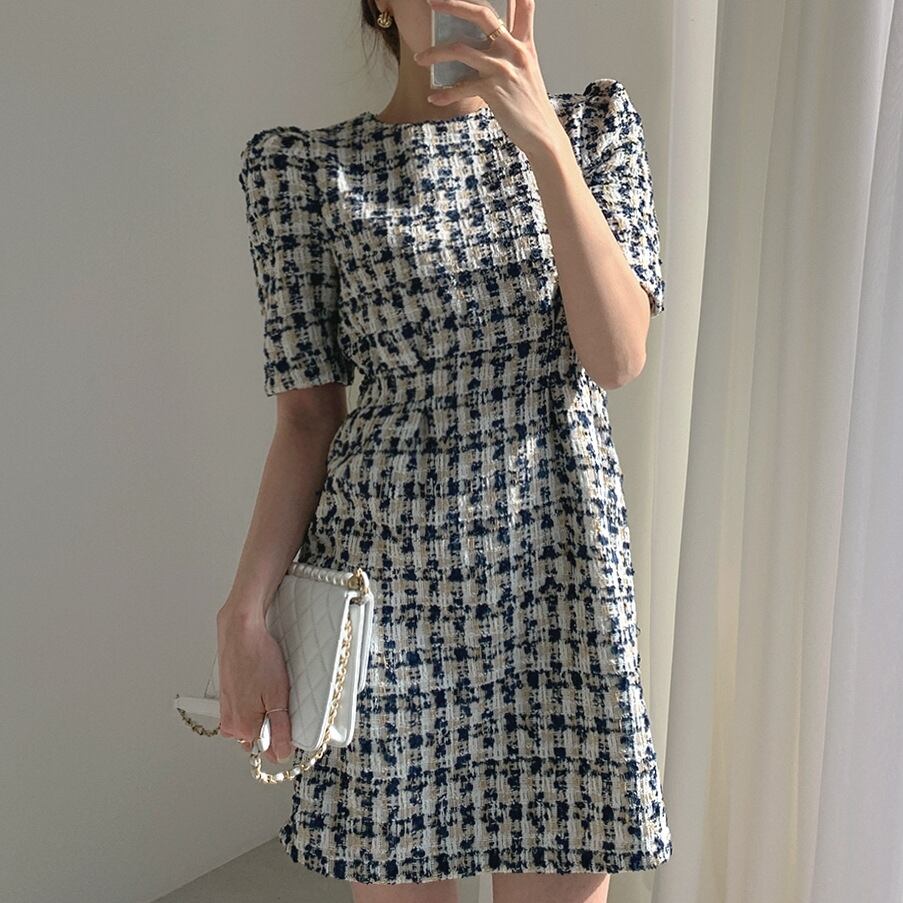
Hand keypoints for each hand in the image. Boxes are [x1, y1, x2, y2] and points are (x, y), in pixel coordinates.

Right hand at [215, 607, 293, 765]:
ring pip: (251, 723)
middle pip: (259, 738)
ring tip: (269, 690)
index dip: (284, 738)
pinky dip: (253, 703)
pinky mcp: (226, 697)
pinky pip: (243, 710)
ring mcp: (226, 710)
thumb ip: (280, 730)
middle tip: (281, 702)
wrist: (240, 631)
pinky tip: (260, 686)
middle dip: (272, 725)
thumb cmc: (258, 658)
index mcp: (244, 728)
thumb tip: (281, 755)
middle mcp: (231, 723)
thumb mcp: (278, 697)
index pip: (269, 751)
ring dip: (262, 713)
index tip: (290, 721)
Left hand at [415, 0, 563, 157]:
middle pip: (482, 16)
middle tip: (431, 4)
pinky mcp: (493, 90)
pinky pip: (461, 87)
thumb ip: (520, 38)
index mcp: (521, 43)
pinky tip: (433, 98)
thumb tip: (512, 18)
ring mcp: (502, 69)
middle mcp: (513, 51)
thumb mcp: (529, 65)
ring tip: (420, 59)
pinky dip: (444, 94)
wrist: (541, 132)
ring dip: (435, 53)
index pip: (520, 7)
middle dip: (454, 6)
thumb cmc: (530, 101)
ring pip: (461, 49)